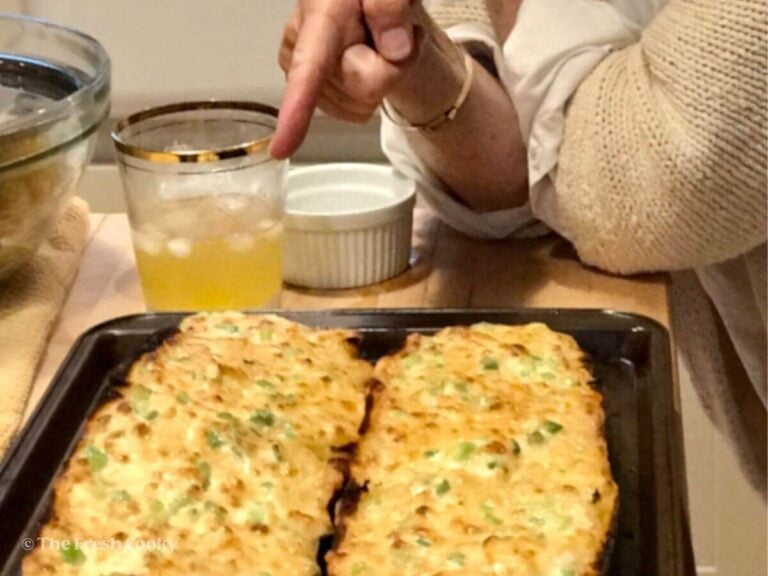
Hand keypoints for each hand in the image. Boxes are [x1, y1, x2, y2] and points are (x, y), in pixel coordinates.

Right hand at [271, 0, 417, 158]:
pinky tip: (365, 55)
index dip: (296, 111)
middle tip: (391, 30)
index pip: (309, 68)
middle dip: (389, 66)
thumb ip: (390, 6)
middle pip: (361, 88)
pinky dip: (371, 86)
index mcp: (319, 12)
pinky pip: (354, 110)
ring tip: (376, 38)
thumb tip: (395, 50)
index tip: (282, 148)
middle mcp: (301, 42)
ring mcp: (301, 67)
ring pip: (359, 103)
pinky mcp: (309, 87)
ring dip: (381, 74)